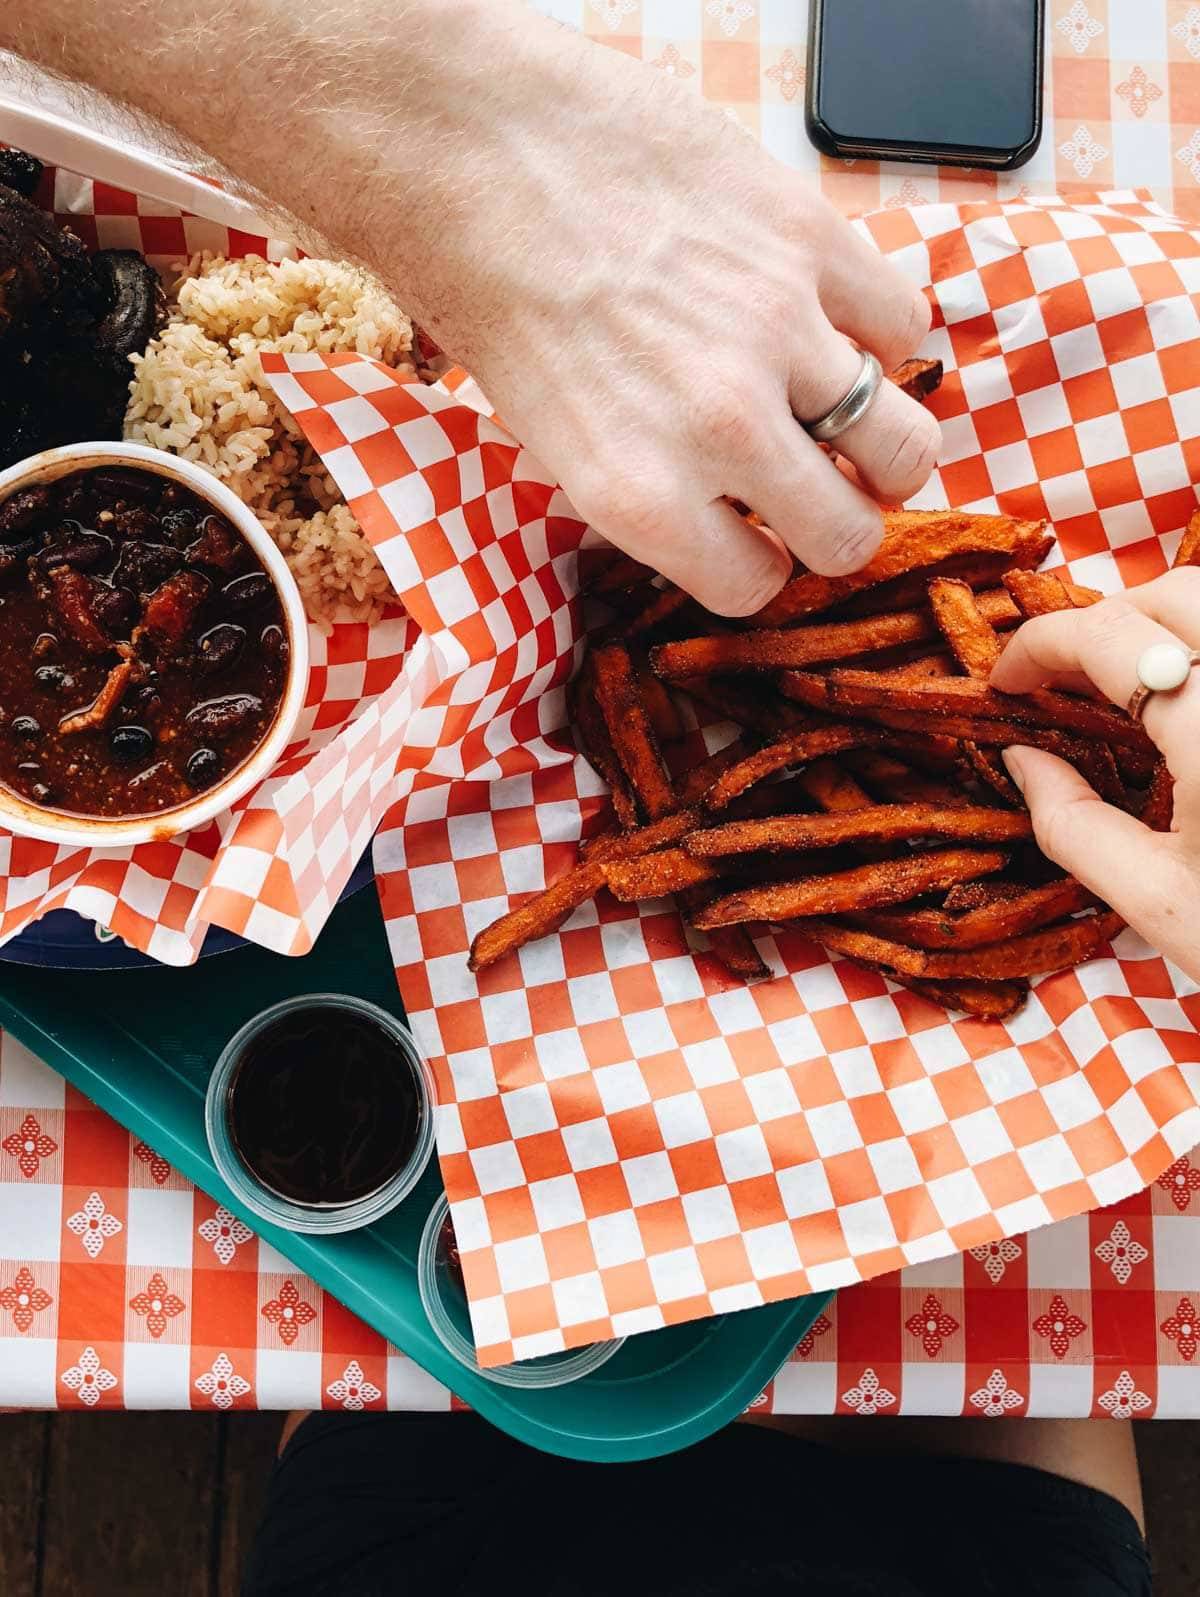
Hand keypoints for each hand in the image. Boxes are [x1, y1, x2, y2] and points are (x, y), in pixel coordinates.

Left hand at [2, 0, 937, 617]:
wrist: (436, 121)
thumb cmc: (449, 273)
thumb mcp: (508, 422)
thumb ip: (605, 484)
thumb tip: (663, 525)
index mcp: (622, 488)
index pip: (747, 595)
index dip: (747, 586)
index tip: (739, 563)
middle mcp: (709, 421)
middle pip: (849, 538)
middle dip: (832, 540)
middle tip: (804, 511)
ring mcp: (768, 326)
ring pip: (903, 440)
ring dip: (883, 448)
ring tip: (847, 429)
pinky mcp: (801, 233)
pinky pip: (911, 323)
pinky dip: (894, 340)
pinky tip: (849, 334)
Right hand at [992, 570, 1199, 980]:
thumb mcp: (1158, 903)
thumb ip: (1073, 824)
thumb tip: (1024, 760)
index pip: (1108, 638)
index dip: (1040, 646)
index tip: (1005, 681)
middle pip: (1174, 595)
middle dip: (1105, 624)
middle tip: (1062, 680)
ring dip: (1165, 627)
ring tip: (1126, 686)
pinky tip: (1192, 704)